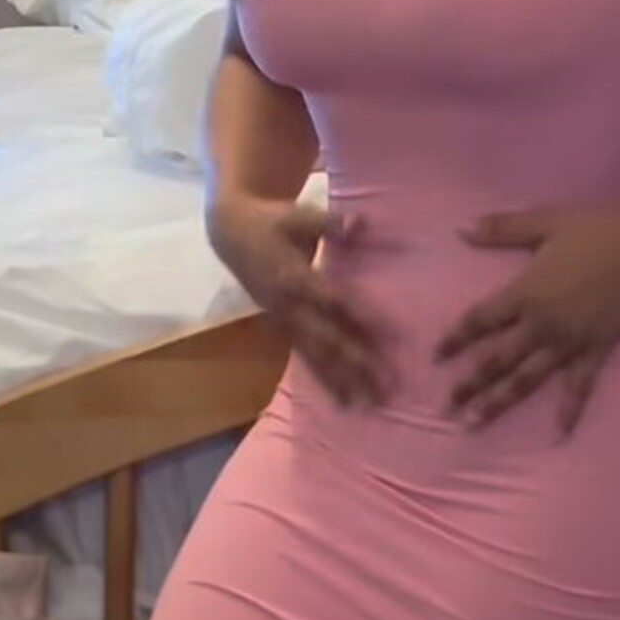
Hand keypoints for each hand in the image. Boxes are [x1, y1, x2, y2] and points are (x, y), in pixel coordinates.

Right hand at [207, 193, 387, 407]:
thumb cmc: (271, 221)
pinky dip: (324, 379)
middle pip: (328, 339)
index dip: (362, 317)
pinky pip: (305, 357)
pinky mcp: (282, 328)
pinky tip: (342, 399)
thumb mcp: (299, 214)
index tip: (390, 336)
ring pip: (316, 356)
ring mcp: (283, 320)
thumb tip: (362, 221)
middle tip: (385, 386)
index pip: (334, 301)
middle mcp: (288, 306)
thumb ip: (331, 222)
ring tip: (366, 404)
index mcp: (294, 277)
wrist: (230, 234)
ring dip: (342, 381)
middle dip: (357, 364)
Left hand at [436, 202, 619, 433]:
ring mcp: (569, 342)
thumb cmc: (595, 231)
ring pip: (527, 379)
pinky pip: (580, 386)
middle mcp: (541, 324)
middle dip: (469, 383)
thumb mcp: (544, 222)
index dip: (456, 338)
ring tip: (475, 423)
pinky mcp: (596, 352)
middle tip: (446, 406)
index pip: (480, 321)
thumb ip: (501, 228)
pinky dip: (570, 410)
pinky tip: (559, 433)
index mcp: (525, 293)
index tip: (436, 357)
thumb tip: (461, 229)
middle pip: (496, 359)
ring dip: (499, 402)